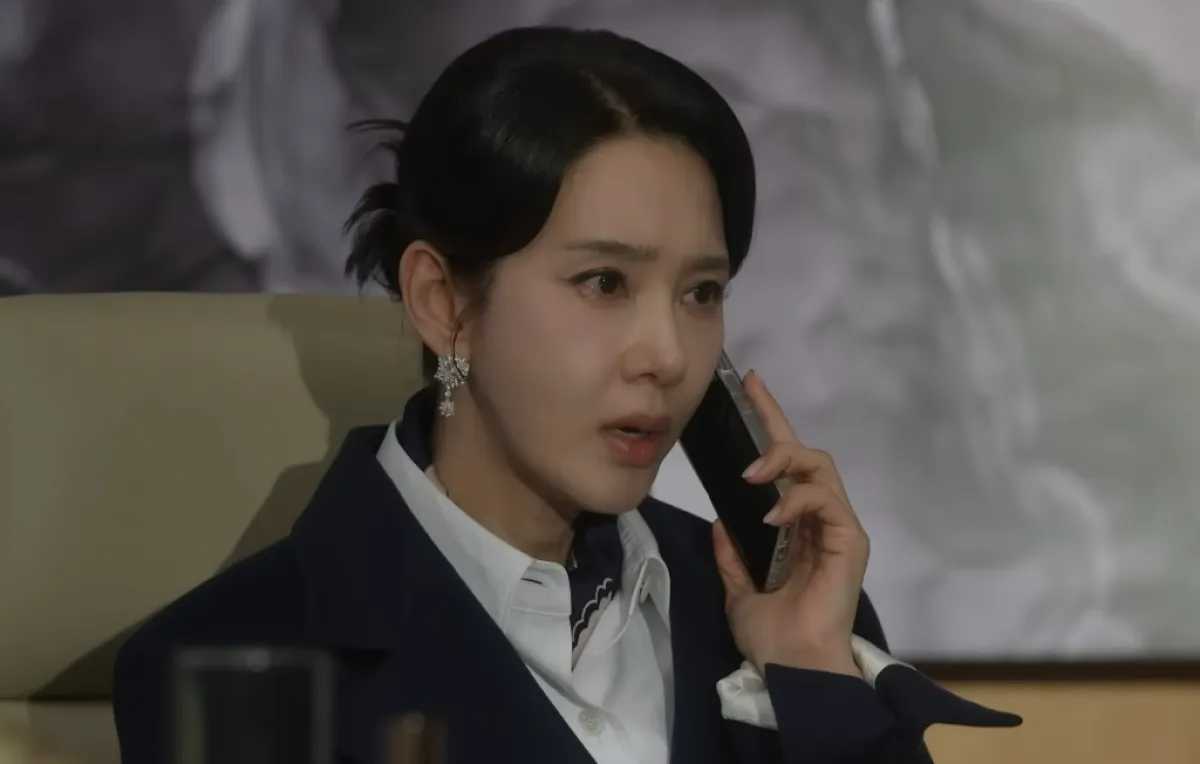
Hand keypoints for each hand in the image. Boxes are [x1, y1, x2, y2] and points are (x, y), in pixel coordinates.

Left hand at [712, 371, 869, 677]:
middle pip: (805, 454)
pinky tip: (770, 514)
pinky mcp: (851, 540)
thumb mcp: (738, 588)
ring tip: (751, 473)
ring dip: (782, 460)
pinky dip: (796, 499)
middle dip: (776, 423)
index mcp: (794, 527)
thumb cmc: (771, 636)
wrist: (791, 668)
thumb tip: (718, 519)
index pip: (783, 465)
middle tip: (748, 400)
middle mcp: (819, 520)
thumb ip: (731, 554)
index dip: (769, 423)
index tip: (748, 385)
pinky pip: (826, 500)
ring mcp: (837, 527)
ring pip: (819, 467)